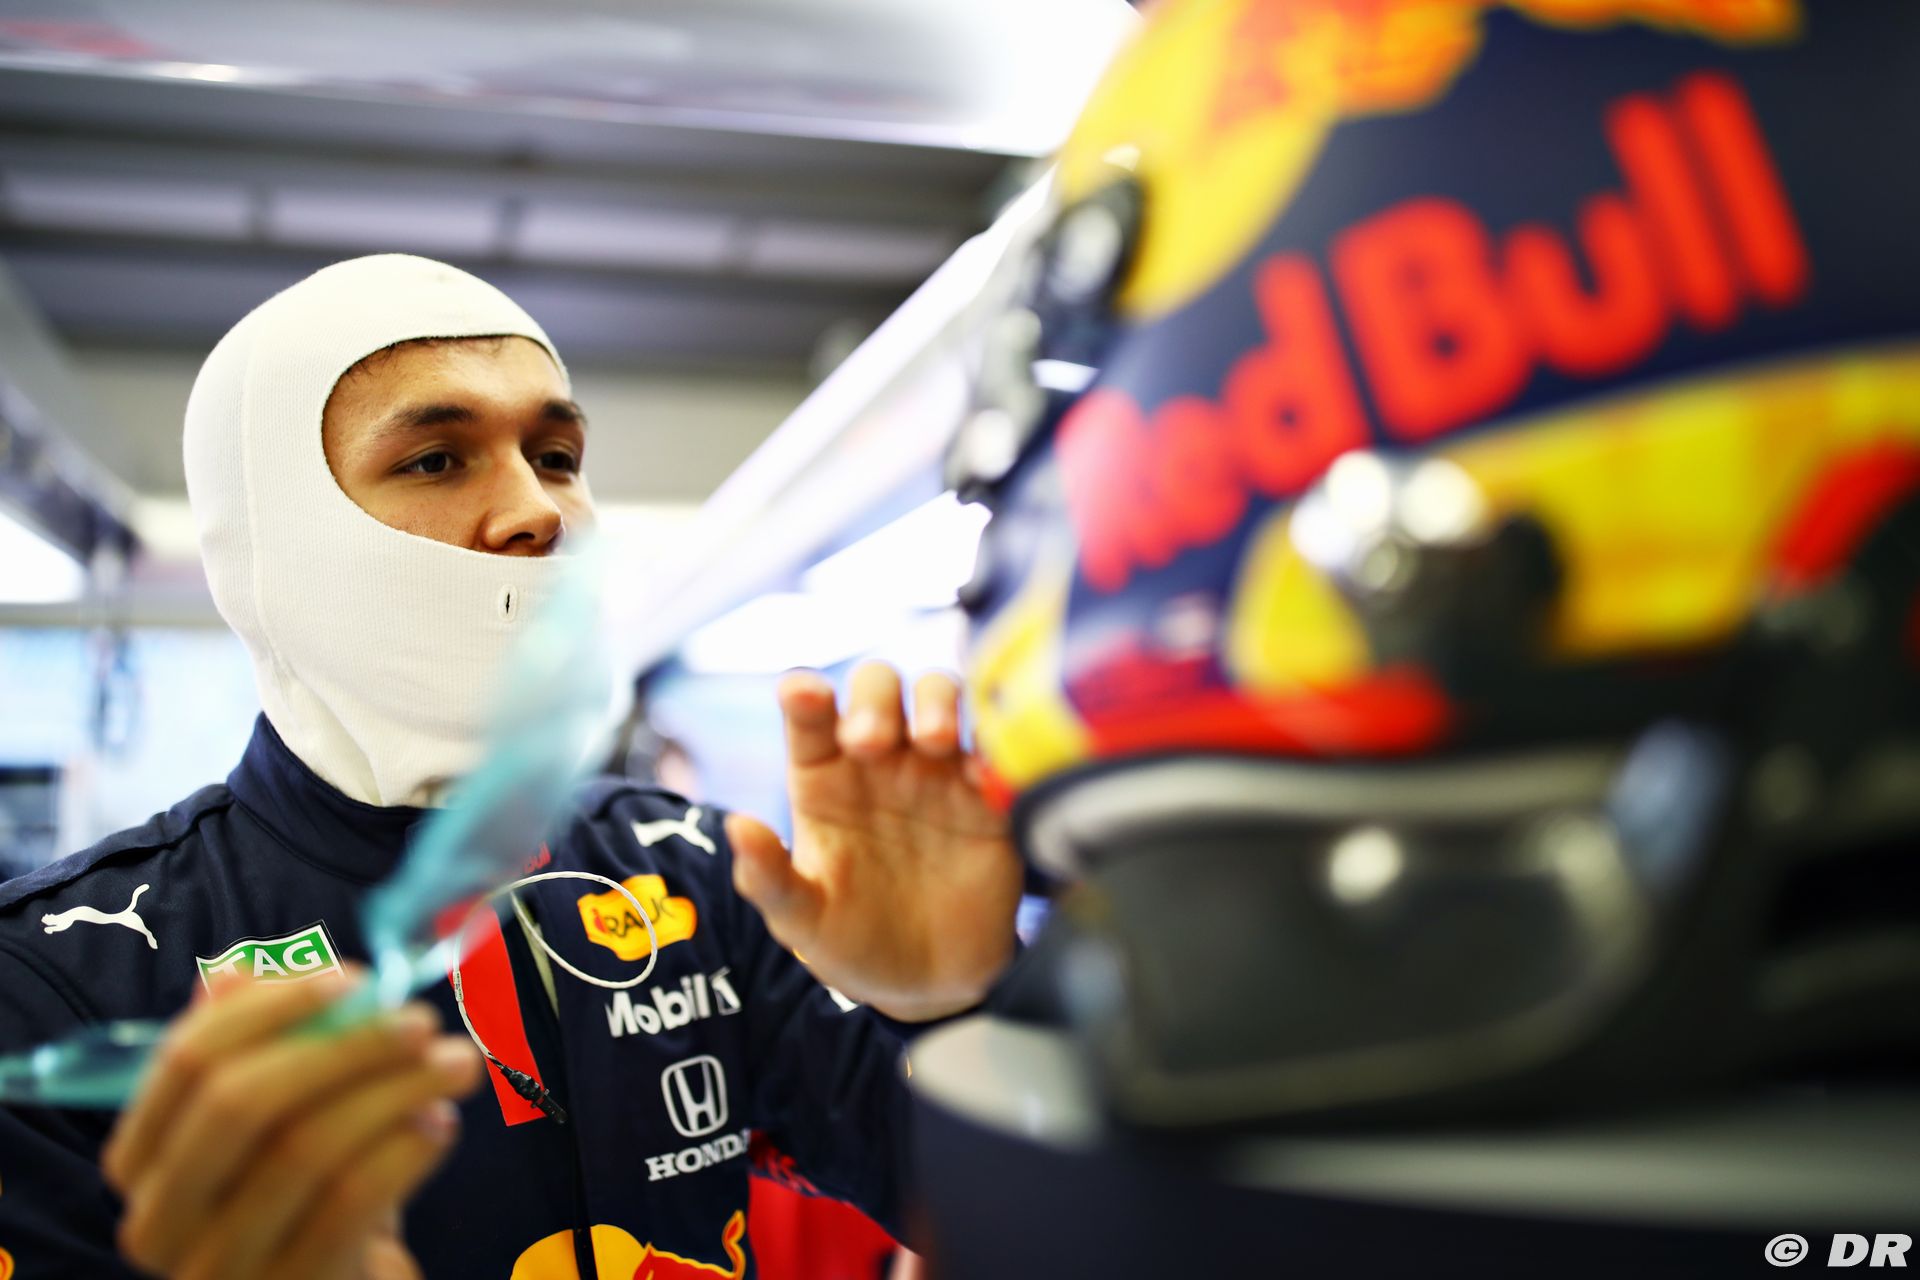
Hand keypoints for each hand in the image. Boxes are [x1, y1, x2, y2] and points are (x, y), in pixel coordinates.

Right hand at [102, 970, 482, 1279]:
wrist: (319, 1274)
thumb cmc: (290, 1175)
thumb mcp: (271, 1105)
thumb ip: (254, 1036)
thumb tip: (238, 969)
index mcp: (138, 1157)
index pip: (186, 1060)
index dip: (272, 1007)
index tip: (355, 977)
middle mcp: (159, 1218)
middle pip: (241, 1104)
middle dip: (341, 1048)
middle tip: (419, 1020)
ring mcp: (218, 1266)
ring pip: (306, 1152)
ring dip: (395, 1091)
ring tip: (455, 1062)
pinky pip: (351, 1204)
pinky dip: (405, 1150)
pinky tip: (440, 1121)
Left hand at [727, 663, 1022, 1021]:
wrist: (927, 985)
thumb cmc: (852, 941)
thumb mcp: (802, 923)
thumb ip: (768, 879)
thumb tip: (736, 828)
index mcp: (823, 778)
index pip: (809, 718)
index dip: (804, 695)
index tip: (802, 694)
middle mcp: (880, 760)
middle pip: (878, 687)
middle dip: (874, 699)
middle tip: (870, 744)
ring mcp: (936, 772)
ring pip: (940, 695)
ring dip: (937, 703)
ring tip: (934, 741)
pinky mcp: (988, 797)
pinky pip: (997, 750)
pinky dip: (993, 747)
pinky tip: (981, 780)